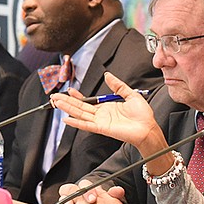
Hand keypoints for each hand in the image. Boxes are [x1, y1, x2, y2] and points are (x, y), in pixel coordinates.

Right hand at [51, 72, 166, 154]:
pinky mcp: (102, 128)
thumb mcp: (130, 94)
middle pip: (80, 107)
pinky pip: (87, 125)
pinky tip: (66, 119)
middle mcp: (101, 115)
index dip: (78, 96)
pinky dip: (76, 122)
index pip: (88, 102)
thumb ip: (118, 85)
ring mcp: (100, 122)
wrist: (148, 128)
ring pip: (80, 114)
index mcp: (107, 107)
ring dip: (67, 108)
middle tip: (54, 96)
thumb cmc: (143, 115)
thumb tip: (107, 75)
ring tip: (56, 102)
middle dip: (67, 101)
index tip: (69, 90)